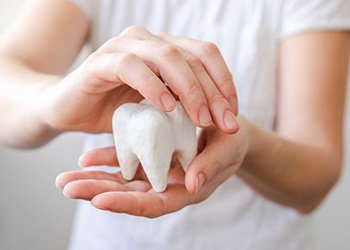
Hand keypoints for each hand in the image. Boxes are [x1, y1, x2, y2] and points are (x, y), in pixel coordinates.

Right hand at [42, 26, 238, 133]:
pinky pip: (132, 67)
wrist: (67, 110)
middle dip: (213, 92)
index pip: (205, 54)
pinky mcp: (101, 62)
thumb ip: (181, 105)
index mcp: (163, 49)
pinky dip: (153, 86)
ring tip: (201, 120)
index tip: (233, 114)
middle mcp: (147, 41)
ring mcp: (123, 47)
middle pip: (192, 57)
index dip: (224, 82)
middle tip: (226, 124)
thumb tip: (218, 118)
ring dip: (189, 89)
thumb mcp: (155, 110)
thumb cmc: (113, 110)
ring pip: (167, 57)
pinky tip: (166, 108)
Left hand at [56, 115, 249, 217]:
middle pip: (130, 195)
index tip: (99, 200)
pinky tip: (87, 159)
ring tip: (66, 178)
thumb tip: (191, 184)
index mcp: (187, 189)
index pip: (155, 203)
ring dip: (94, 179)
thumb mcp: (228, 149)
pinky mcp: (151, 154)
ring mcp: (157, 170)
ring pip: (122, 180)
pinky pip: (127, 159)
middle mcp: (167, 184)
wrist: (228, 128)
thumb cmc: (233, 140)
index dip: (128, 204)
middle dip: (98, 192)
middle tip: (67, 186)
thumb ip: (212, 166)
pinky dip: (107, 160)